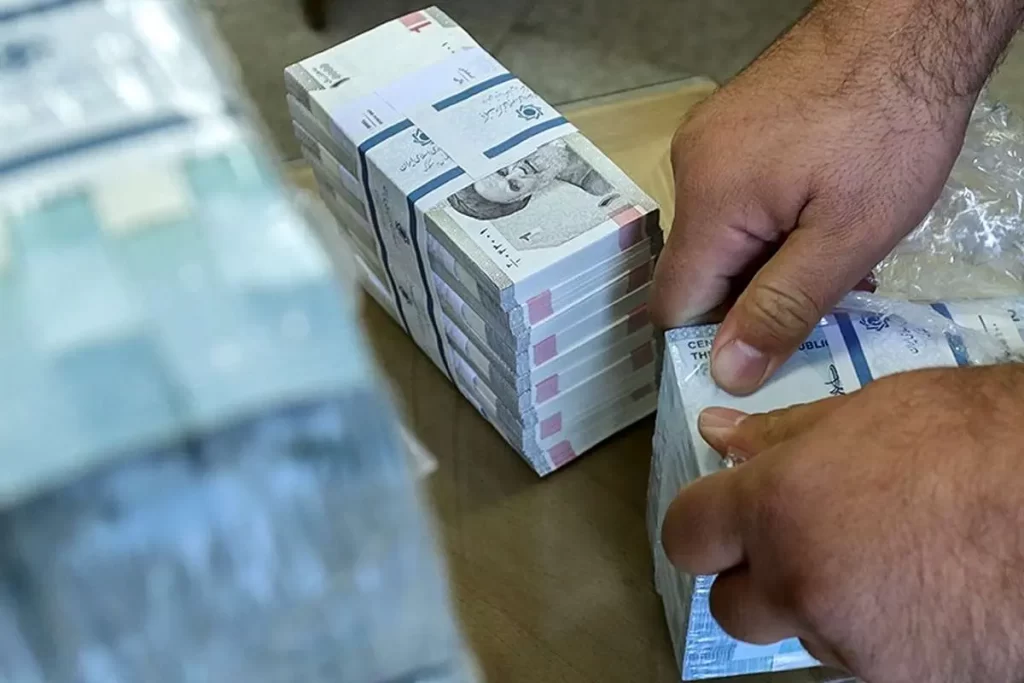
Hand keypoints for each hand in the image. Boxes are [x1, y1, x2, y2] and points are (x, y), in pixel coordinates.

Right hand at [649, 4, 982, 394]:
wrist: (906, 24)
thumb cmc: (889, 127)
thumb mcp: (850, 236)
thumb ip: (783, 308)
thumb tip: (727, 373)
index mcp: (710, 204)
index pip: (674, 304)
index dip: (713, 339)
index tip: (765, 352)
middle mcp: (691, 169)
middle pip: (700, 269)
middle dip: (754, 295)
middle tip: (826, 294)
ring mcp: (708, 140)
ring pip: (722, 234)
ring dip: (768, 257)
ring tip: (835, 249)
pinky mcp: (730, 123)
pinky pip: (734, 195)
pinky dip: (771, 218)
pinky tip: (822, 210)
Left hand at [661, 365, 1023, 682]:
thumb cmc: (984, 440)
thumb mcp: (874, 411)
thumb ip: (783, 434)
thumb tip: (720, 434)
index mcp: (780, 508)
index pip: (686, 536)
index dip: (701, 525)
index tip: (722, 517)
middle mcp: (803, 585)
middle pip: (732, 606)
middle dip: (756, 578)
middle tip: (803, 542)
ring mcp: (854, 644)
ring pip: (800, 634)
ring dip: (819, 605)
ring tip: (883, 559)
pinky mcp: (904, 682)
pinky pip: (859, 660)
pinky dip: (872, 633)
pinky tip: (919, 592)